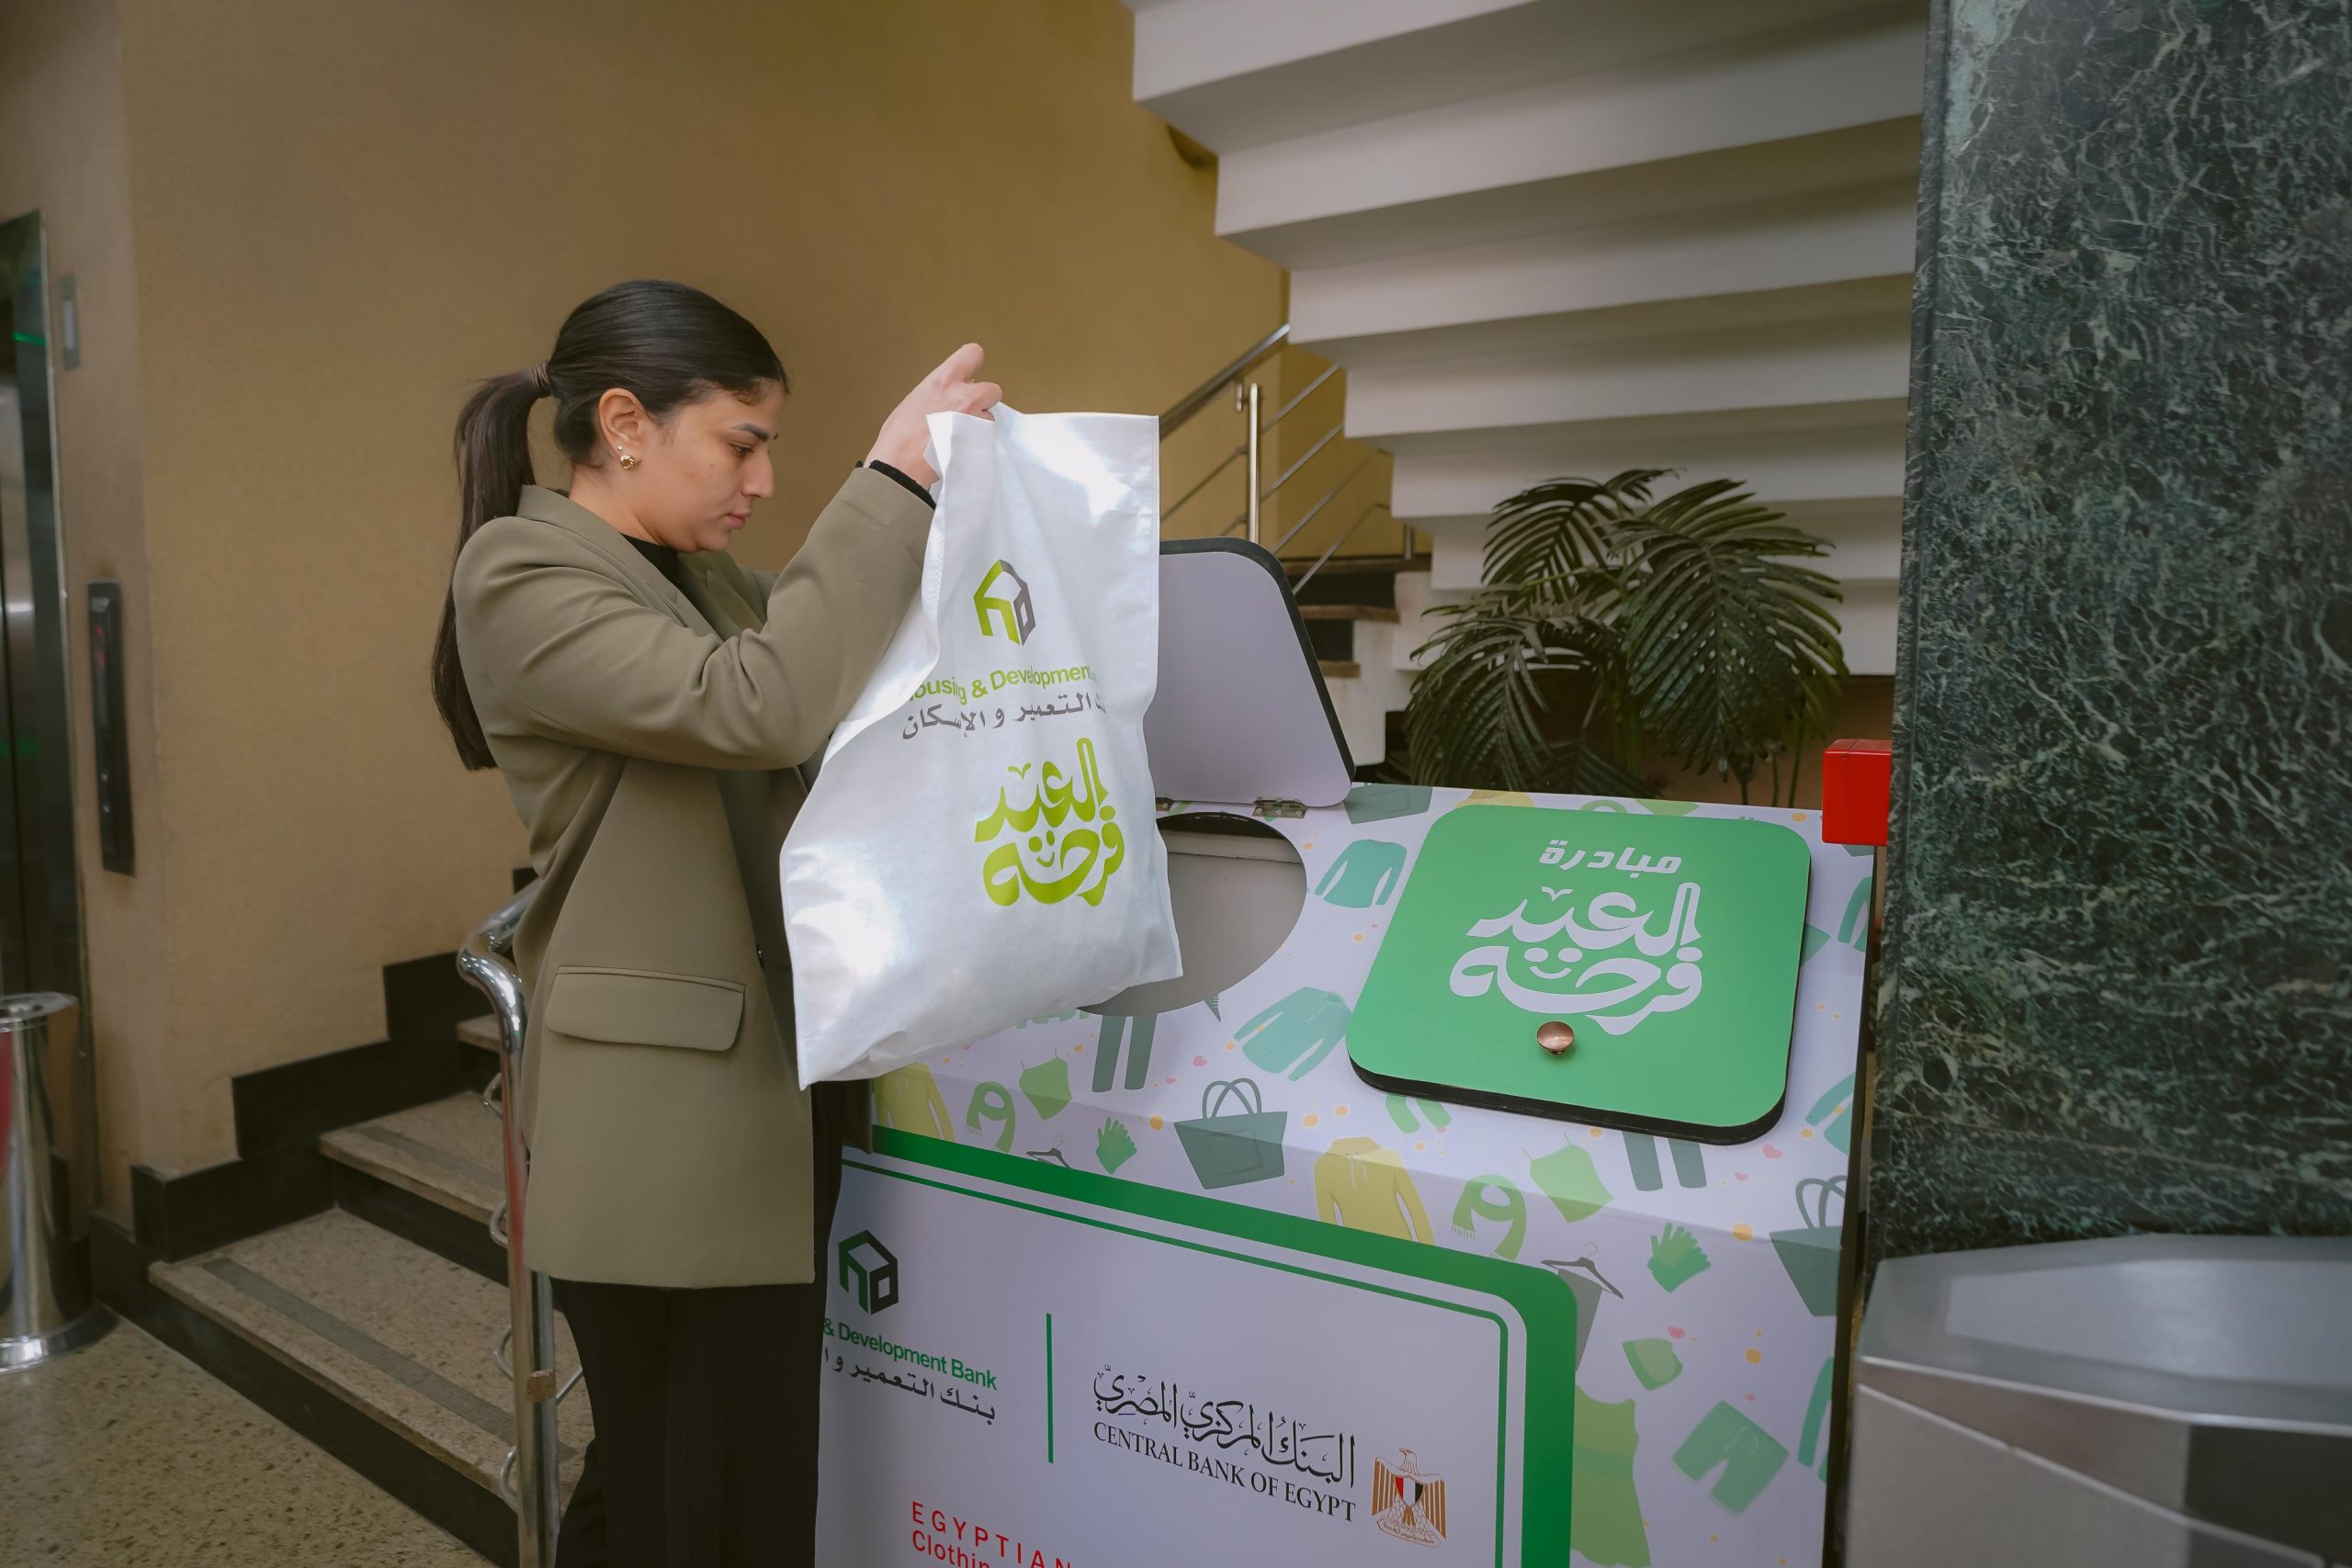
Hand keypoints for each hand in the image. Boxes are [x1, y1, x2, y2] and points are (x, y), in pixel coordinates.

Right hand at [866, 343, 998, 487]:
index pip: (973, 354)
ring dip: (979, 425)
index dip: (974, 364)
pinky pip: (986, 438)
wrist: (900, 466)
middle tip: (967, 412)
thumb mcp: (916, 400)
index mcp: (943, 380)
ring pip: (990, 417)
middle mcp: (964, 395)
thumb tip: (951, 395)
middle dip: (983, 400)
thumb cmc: (899, 436)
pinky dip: (977, 443)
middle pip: (993, 389)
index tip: (970, 374)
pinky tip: (959, 448)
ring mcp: (975, 419)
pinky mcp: (980, 441)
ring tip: (957, 436)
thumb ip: (939, 393)